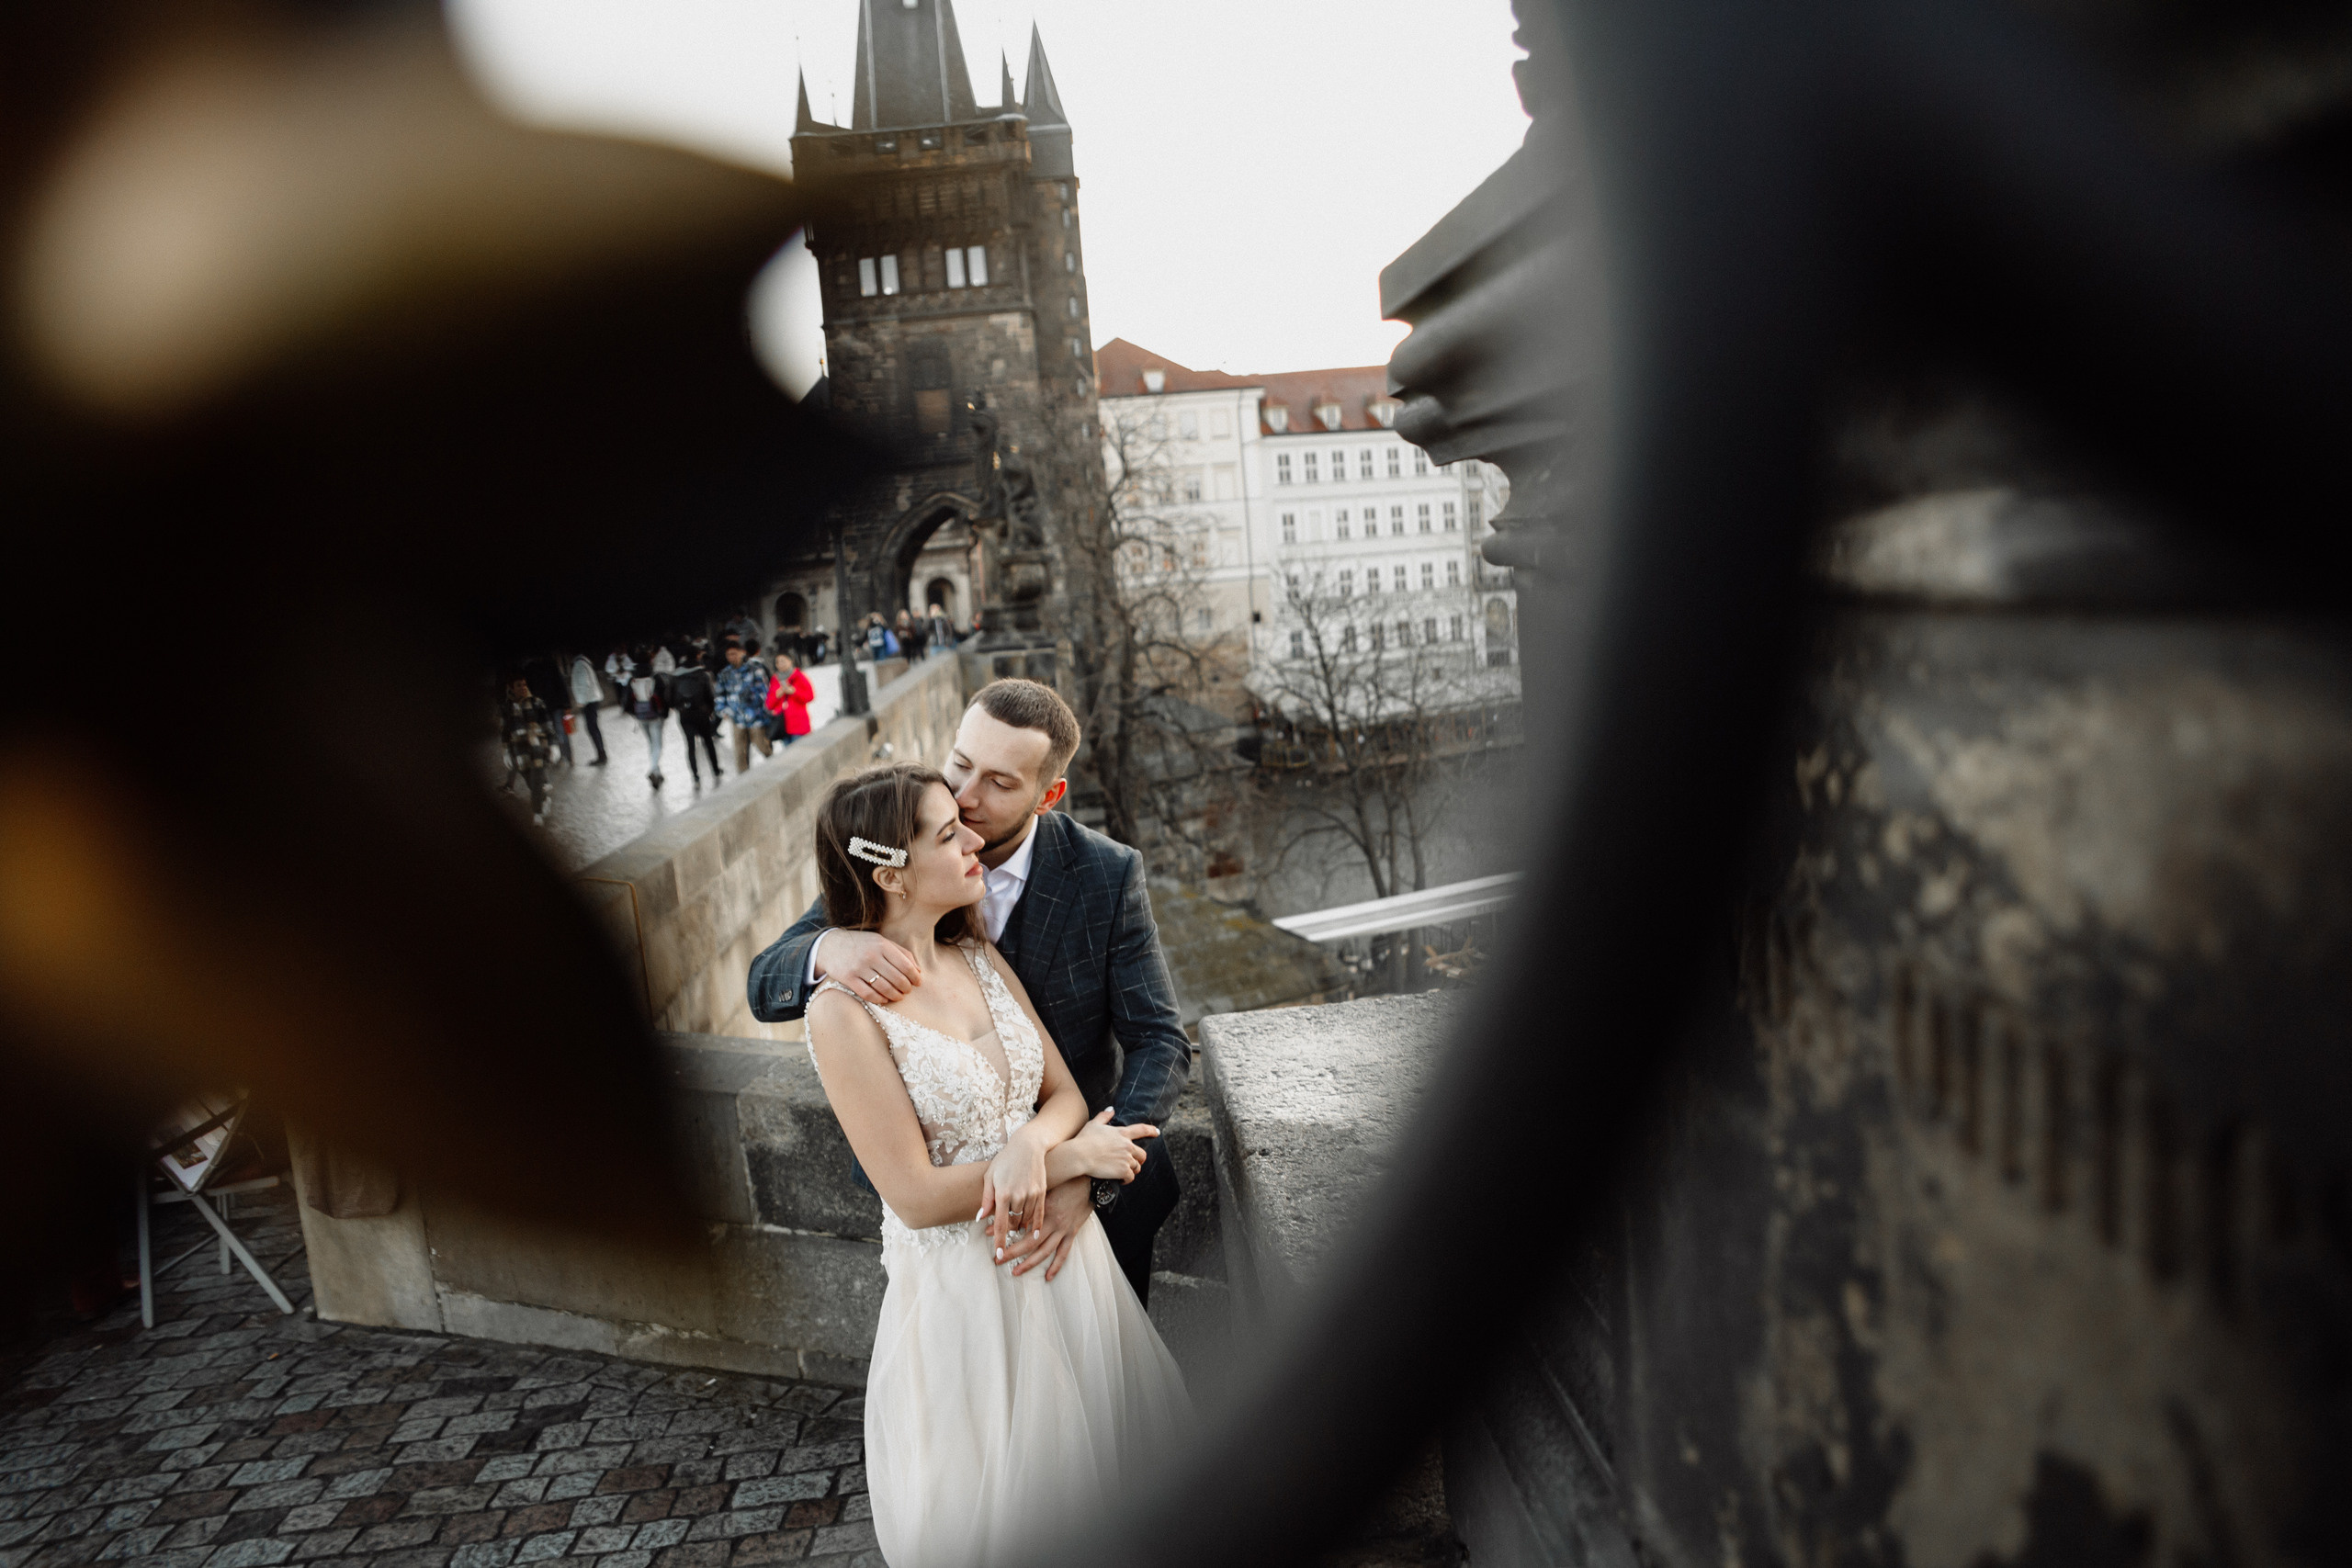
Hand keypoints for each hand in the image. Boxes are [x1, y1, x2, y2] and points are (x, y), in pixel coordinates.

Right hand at [815, 928, 920, 1003]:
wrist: (830, 945)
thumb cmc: (861, 944)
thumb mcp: (881, 941)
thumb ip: (901, 953)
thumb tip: (918, 970)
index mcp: (881, 945)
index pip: (905, 965)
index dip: (914, 977)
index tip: (918, 983)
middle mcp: (871, 956)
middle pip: (897, 978)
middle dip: (906, 988)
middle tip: (908, 991)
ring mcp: (859, 968)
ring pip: (884, 988)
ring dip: (895, 995)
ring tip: (899, 996)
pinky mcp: (848, 978)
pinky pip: (868, 994)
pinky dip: (879, 999)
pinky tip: (884, 999)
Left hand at [977, 1132, 1048, 1257]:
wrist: (1028, 1146)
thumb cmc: (1005, 1160)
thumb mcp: (990, 1176)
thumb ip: (986, 1199)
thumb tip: (980, 1217)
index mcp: (1002, 1193)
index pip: (1000, 1223)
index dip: (999, 1240)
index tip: (999, 1254)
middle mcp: (1018, 1195)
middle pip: (1013, 1222)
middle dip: (1009, 1232)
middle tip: (1004, 1240)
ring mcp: (1032, 1194)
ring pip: (1026, 1219)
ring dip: (1020, 1227)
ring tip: (1016, 1231)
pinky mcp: (1042, 1192)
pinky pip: (1039, 1214)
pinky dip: (1036, 1225)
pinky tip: (1034, 1234)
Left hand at [1000, 1175, 1092, 1280]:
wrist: (1087, 1179)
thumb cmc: (1061, 1177)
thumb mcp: (1038, 1181)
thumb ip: (1022, 1192)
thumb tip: (999, 1201)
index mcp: (1042, 1206)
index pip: (1018, 1222)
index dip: (1002, 1229)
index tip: (987, 1235)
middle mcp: (1052, 1220)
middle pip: (1029, 1242)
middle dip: (1012, 1253)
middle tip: (998, 1260)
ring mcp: (1063, 1228)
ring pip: (1044, 1251)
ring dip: (1030, 1263)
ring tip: (1016, 1271)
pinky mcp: (1072, 1231)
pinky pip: (1064, 1252)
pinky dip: (1056, 1266)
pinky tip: (1048, 1277)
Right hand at [1062, 1107, 1155, 1181]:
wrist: (1080, 1155)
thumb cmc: (1085, 1139)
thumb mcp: (1094, 1124)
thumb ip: (1104, 1116)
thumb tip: (1111, 1109)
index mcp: (1122, 1133)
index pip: (1141, 1130)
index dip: (1151, 1131)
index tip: (1157, 1132)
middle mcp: (1127, 1145)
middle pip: (1142, 1154)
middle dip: (1139, 1159)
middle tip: (1134, 1163)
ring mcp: (1126, 1158)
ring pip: (1137, 1167)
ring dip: (1132, 1170)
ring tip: (1123, 1173)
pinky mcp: (1123, 1170)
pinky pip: (1130, 1177)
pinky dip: (1127, 1179)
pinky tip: (1120, 1180)